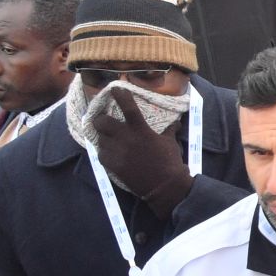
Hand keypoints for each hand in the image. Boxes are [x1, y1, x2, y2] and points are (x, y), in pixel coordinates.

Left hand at [91, 92, 193, 218]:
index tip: (114, 89)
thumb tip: (176, 121)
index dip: (119, 95)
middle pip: (102, 122)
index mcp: (141, 130)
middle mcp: (126, 138)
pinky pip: (100, 153)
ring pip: (99, 138)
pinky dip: (104, 152)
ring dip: (103, 137)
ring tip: (108, 139)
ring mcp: (117, 152)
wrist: (164, 186)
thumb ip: (169, 129)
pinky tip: (109, 153)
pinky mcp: (112, 165)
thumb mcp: (170, 142)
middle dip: (100, 119)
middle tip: (103, 121)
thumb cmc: (170, 162)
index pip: (127, 107)